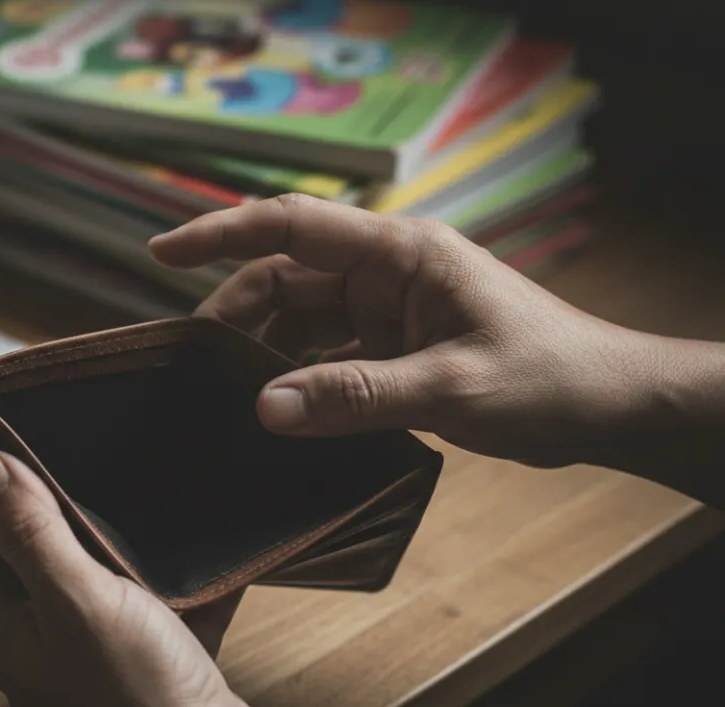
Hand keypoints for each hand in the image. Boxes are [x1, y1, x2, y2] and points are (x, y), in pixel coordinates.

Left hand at [0, 451, 280, 706]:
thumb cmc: (134, 693)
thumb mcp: (74, 595)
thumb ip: (28, 532)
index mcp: (9, 634)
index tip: (32, 469)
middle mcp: (44, 652)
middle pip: (43, 568)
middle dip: (72, 526)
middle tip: (99, 482)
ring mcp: (98, 665)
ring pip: (106, 591)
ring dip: (132, 557)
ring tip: (154, 511)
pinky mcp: (150, 672)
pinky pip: (162, 616)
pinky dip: (184, 591)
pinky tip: (209, 559)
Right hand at [149, 194, 668, 469]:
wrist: (607, 406)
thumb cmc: (547, 377)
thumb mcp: (449, 387)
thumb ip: (355, 394)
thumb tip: (264, 408)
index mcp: (400, 253)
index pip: (292, 227)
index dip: (222, 234)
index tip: (161, 251)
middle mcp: (387, 272)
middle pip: (288, 278)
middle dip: (238, 314)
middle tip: (195, 365)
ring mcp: (391, 310)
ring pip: (304, 322)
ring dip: (268, 355)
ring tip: (233, 398)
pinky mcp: (397, 349)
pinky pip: (331, 358)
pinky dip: (303, 383)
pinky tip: (283, 417)